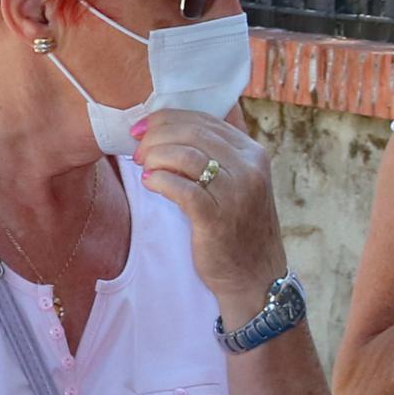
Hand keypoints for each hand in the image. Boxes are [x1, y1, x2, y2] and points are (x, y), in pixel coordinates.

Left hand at [129, 108, 285, 306]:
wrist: (256, 276)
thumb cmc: (237, 227)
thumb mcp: (235, 183)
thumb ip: (212, 156)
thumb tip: (163, 132)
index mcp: (252, 153)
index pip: (204, 120)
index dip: (167, 119)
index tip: (142, 128)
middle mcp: (249, 168)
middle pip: (193, 133)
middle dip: (157, 136)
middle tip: (137, 150)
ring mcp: (236, 193)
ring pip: (186, 156)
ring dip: (156, 156)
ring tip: (143, 167)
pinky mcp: (218, 218)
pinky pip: (182, 188)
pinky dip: (160, 181)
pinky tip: (150, 184)